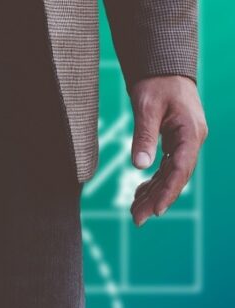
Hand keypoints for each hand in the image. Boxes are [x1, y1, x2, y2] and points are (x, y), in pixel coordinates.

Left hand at [128, 75, 207, 226]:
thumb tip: (140, 166)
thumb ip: (144, 135)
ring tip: (134, 212)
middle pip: (176, 176)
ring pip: (170, 175)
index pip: (181, 168)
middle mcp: (192, 140)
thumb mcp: (146, 107)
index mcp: (190, 132)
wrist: (163, 70)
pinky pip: (165, 167)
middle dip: (158, 198)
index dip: (169, 190)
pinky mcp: (175, 143)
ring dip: (153, 193)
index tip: (156, 210)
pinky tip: (139, 194)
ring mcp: (184, 143)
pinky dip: (153, 181)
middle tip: (137, 219)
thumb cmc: (156, 84)